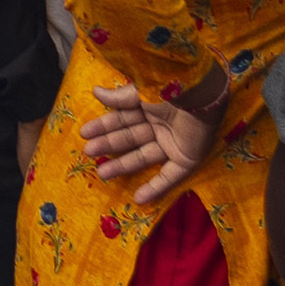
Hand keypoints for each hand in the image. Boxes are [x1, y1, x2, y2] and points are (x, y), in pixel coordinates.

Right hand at [80, 86, 207, 205]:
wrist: (199, 94)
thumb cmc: (169, 87)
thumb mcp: (140, 90)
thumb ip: (119, 96)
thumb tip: (95, 92)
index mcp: (150, 106)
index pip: (123, 118)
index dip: (104, 126)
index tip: (84, 133)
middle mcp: (161, 125)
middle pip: (131, 138)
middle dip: (109, 145)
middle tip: (89, 153)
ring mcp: (174, 142)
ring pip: (144, 157)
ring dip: (123, 166)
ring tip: (102, 173)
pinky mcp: (187, 158)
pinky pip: (170, 176)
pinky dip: (156, 188)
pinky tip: (139, 198)